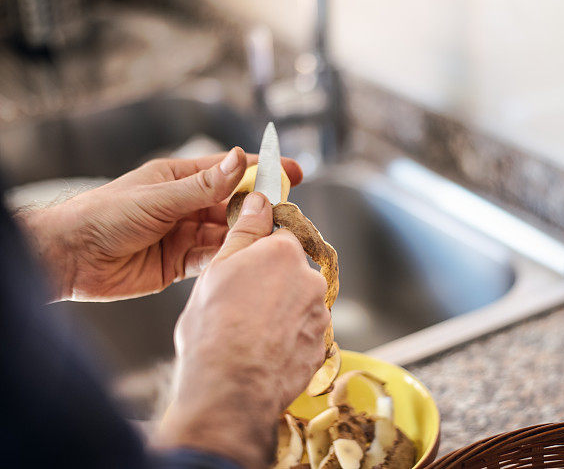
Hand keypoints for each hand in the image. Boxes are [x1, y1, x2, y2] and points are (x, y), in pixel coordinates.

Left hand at [20, 148, 302, 300]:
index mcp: (180, 179)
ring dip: (246, 235)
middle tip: (286, 214)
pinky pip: (213, 259)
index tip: (291, 172)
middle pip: (234, 204)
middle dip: (260, 208)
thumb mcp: (158, 197)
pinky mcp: (180, 264)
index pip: (230, 171)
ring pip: (227, 234)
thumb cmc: (105, 215)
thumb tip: (239, 159)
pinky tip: (243, 259)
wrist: (70, 258)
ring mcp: (185, 234)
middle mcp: (187, 205)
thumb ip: (202, 186)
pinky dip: (228, 259)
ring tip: (270, 239)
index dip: (262, 171)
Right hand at [157, 192, 329, 468]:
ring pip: (299, 305)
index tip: (247, 267)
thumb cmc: (214, 330)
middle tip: (240, 305)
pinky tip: (262, 352)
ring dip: (281, 313)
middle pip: (292, 272)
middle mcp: (310, 280)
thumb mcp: (218, 269)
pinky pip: (304, 335)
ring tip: (249, 334)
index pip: (280, 238)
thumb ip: (245, 232)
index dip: (260, 252)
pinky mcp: (321, 349)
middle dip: (271, 284)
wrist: (229, 391)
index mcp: (284, 253)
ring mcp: (319, 317)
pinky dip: (287, 340)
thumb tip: (259, 200)